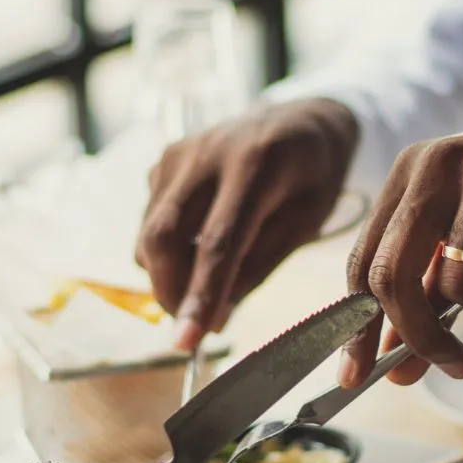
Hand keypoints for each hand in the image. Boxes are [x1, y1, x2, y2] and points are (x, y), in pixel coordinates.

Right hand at [137, 98, 359, 349]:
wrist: (302, 119)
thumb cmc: (313, 175)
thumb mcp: (305, 222)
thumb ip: (259, 267)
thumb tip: (214, 319)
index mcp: (256, 164)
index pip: (218, 242)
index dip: (200, 296)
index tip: (187, 343)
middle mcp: (207, 152)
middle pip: (164, 236)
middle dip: (170, 292)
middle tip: (194, 325)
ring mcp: (180, 153)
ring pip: (149, 232)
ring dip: (168, 275)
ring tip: (206, 286)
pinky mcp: (164, 160)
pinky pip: (150, 219)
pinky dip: (167, 250)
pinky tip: (199, 248)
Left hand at [342, 113, 462, 388]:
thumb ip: (429, 287)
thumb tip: (396, 364)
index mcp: (412, 171)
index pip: (363, 260)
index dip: (356, 327)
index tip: (356, 375)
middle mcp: (439, 164)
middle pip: (391, 275)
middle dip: (413, 337)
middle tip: (445, 366)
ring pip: (456, 284)